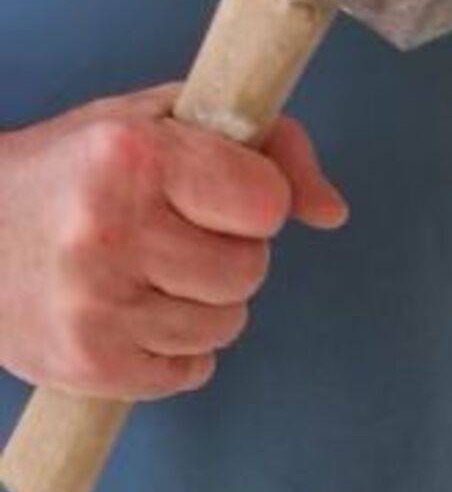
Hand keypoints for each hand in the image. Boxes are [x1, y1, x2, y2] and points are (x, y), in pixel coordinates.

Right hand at [0, 85, 348, 400]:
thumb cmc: (78, 166)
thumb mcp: (166, 119)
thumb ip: (268, 146)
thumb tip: (332, 211)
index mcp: (135, 156)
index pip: (264, 202)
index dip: (255, 199)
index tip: (221, 193)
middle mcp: (110, 233)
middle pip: (249, 269)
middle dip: (231, 252)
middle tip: (180, 235)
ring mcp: (95, 308)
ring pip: (226, 324)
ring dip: (206, 303)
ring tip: (154, 272)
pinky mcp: (87, 366)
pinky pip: (189, 372)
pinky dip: (178, 350)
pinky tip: (138, 313)